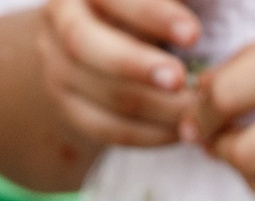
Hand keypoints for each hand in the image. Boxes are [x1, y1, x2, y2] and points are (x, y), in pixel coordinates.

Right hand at [39, 0, 201, 146]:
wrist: (91, 48)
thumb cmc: (139, 12)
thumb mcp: (150, 2)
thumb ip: (180, 1)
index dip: (153, 15)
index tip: (193, 34)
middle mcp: (61, 21)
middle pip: (86, 45)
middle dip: (137, 65)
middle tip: (180, 80)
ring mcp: (57, 68)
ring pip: (105, 93)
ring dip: (158, 108)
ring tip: (197, 111)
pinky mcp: (66, 109)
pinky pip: (107, 129)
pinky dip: (149, 134)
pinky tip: (180, 132)